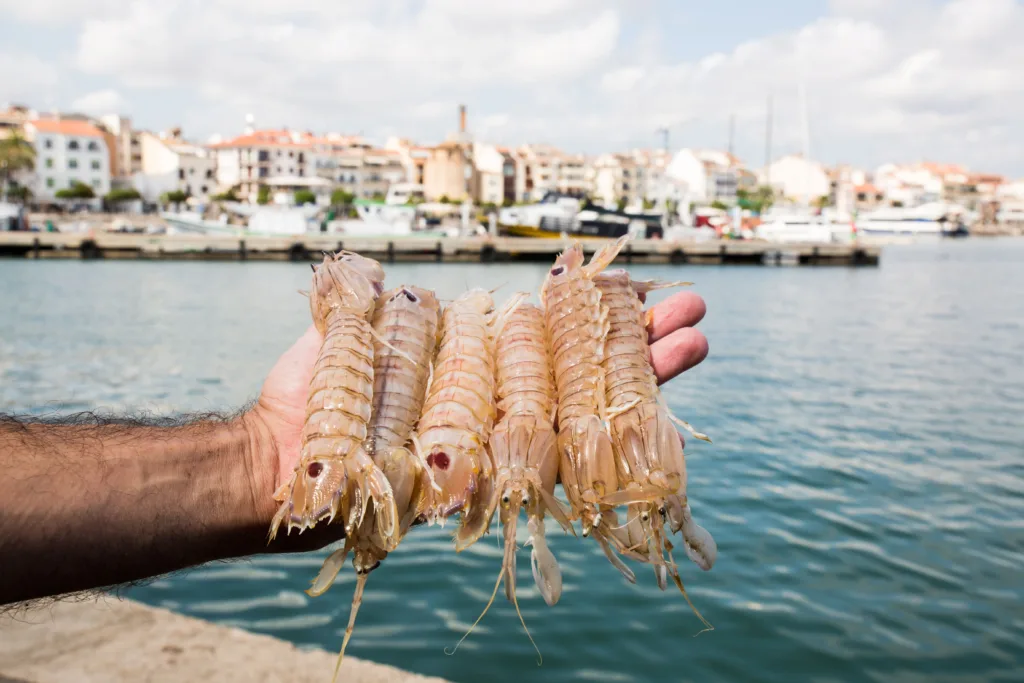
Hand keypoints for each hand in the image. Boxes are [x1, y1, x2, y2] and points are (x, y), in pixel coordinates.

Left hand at [244, 290, 708, 549]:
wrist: (282, 461)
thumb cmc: (309, 394)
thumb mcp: (345, 332)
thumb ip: (373, 299)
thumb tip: (392, 268)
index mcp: (472, 363)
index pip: (549, 331)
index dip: (594, 310)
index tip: (637, 282)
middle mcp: (498, 402)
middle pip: (585, 369)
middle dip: (641, 339)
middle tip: (697, 308)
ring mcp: (503, 442)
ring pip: (589, 410)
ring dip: (647, 380)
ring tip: (700, 342)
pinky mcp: (498, 482)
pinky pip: (564, 465)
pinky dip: (614, 447)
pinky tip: (666, 423)